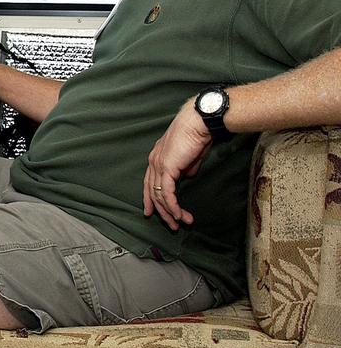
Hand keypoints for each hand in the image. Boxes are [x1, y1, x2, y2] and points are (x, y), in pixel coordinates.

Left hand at [143, 101, 212, 230]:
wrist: (199, 123)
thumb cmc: (197, 136)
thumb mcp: (191, 157)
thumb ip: (186, 168)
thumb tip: (187, 177)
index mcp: (157, 157)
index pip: (150, 182)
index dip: (150, 198)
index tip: (151, 211)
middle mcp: (154, 161)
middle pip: (152, 192)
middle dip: (160, 211)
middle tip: (170, 225)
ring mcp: (158, 165)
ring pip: (159, 195)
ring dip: (170, 212)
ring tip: (180, 224)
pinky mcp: (166, 168)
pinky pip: (167, 193)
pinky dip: (173, 206)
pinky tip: (180, 215)